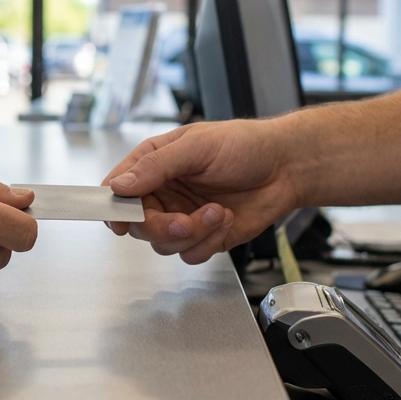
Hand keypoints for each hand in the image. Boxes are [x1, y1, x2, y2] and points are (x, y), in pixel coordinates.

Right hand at [101, 119, 300, 263]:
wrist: (286, 168)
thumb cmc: (245, 146)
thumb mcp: (197, 147)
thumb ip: (156, 167)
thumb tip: (119, 186)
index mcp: (154, 164)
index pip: (118, 188)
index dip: (113, 206)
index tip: (120, 221)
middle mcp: (163, 193)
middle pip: (138, 224)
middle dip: (161, 228)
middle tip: (183, 222)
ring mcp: (182, 216)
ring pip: (163, 244)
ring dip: (193, 233)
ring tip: (218, 212)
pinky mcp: (204, 236)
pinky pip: (190, 254)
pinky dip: (209, 241)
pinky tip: (226, 218)